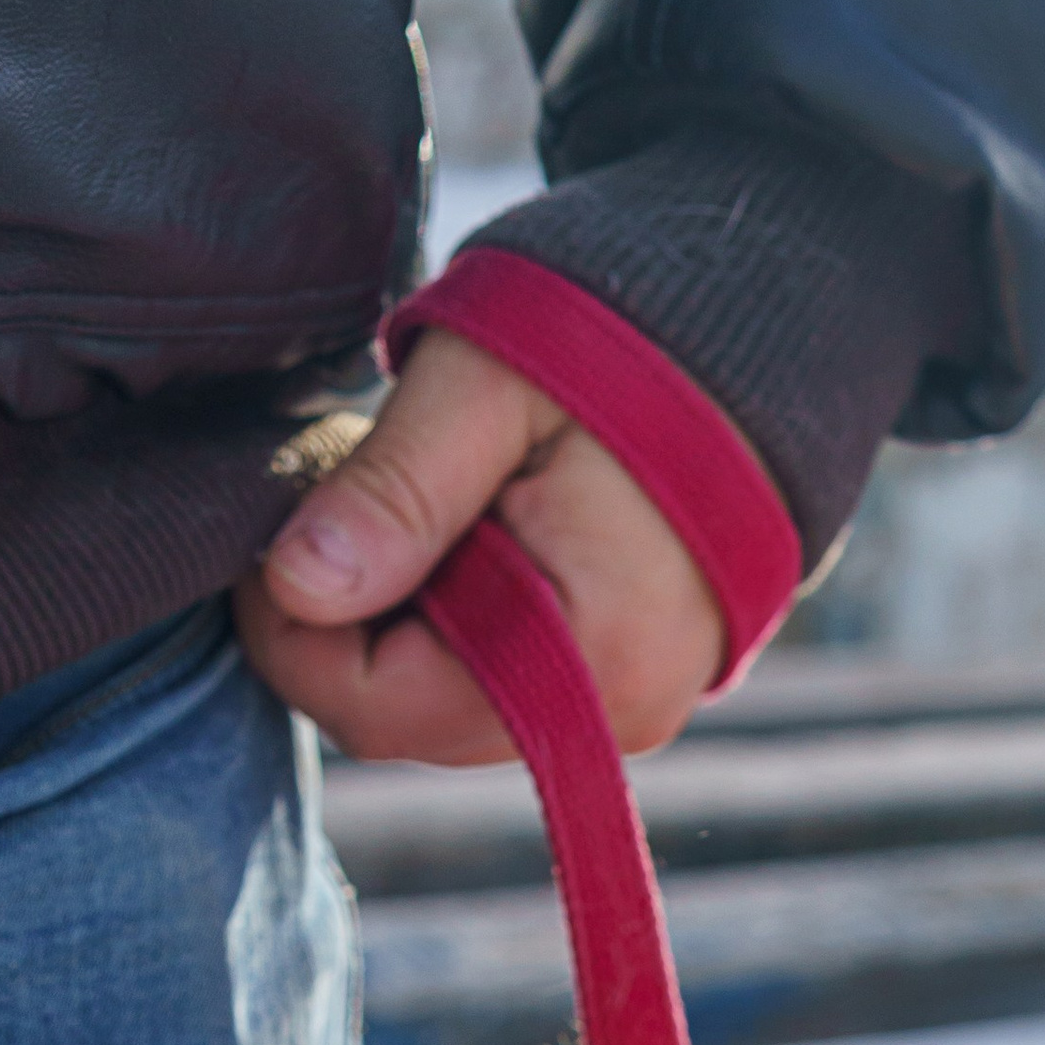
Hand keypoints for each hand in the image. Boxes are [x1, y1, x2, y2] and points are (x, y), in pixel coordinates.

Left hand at [237, 328, 724, 763]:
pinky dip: (448, 614)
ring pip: (438, 705)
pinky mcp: (618, 687)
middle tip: (351, 484)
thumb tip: (298, 588)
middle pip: (404, 717)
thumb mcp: (486, 385)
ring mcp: (625, 711)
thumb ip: (393, 492)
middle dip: (347, 617)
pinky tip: (468, 527)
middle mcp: (618, 717)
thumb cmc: (629, 335)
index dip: (295, 628)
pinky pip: (490, 682)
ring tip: (426, 497)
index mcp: (594, 657)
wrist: (760, 327)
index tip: (284, 517)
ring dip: (397, 612)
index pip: (378, 707)